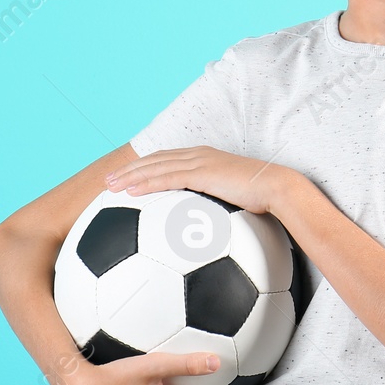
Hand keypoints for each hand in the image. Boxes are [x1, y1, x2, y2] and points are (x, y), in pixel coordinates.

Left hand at [105, 146, 297, 216]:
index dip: (144, 167)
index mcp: (204, 158)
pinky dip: (145, 184)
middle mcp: (198, 155)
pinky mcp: (202, 172)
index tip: (125, 178)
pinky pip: (166, 178)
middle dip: (129, 169)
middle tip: (107, 181)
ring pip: (155, 166)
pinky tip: (130, 193)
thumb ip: (218, 208)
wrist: (277, 188)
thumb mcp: (234, 201)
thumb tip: (209, 230)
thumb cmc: (262, 198)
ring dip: (130, 176)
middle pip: (155, 160)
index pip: (167, 160)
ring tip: (109, 186)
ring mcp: (199, 161)